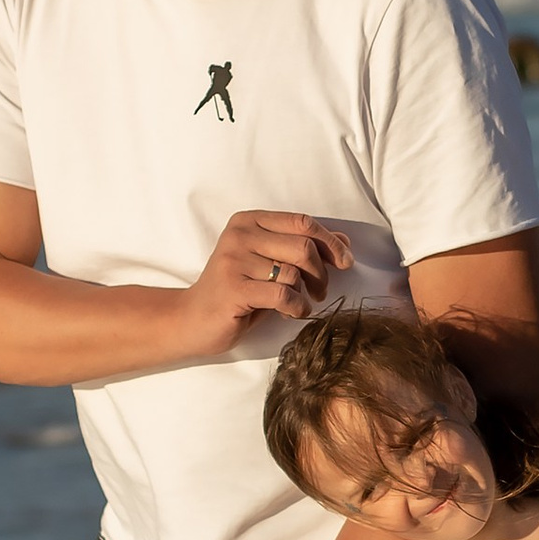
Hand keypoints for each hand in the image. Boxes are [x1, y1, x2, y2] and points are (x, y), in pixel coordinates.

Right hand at [175, 212, 349, 361]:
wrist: (193, 319)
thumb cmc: (238, 291)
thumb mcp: (271, 263)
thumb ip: (302, 248)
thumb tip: (344, 241)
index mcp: (249, 220)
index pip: (302, 222)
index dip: (330, 242)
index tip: (345, 261)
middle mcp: (239, 234)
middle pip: (303, 247)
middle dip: (321, 273)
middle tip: (320, 291)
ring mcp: (233, 260)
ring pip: (293, 273)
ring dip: (305, 294)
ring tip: (298, 303)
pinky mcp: (233, 288)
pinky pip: (283, 294)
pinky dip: (296, 307)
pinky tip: (292, 312)